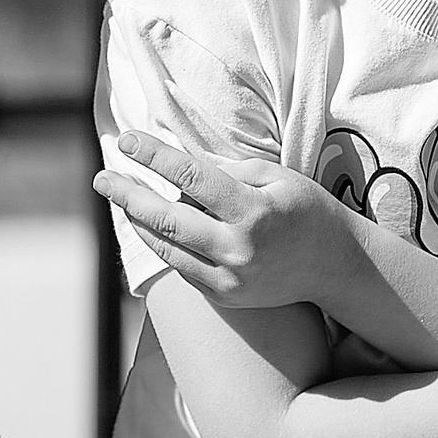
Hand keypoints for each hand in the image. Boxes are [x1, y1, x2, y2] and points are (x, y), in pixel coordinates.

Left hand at [95, 132, 358, 310]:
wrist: (335, 266)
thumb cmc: (307, 210)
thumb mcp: (278, 177)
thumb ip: (230, 172)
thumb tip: (181, 169)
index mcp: (254, 211)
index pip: (191, 177)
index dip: (154, 157)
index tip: (126, 141)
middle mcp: (238, 248)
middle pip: (166, 220)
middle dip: (128, 196)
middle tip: (102, 178)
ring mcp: (230, 278)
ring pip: (167, 248)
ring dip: (138, 222)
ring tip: (121, 199)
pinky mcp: (225, 296)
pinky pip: (182, 268)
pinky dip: (165, 245)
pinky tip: (152, 226)